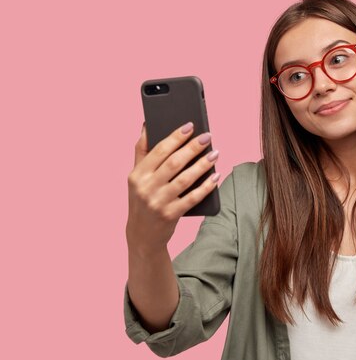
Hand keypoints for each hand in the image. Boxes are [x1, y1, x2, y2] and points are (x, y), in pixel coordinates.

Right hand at [126, 122, 220, 253]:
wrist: (142, 234)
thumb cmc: (142, 199)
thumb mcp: (136, 177)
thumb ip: (141, 151)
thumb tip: (147, 125)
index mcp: (137, 174)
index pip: (159, 150)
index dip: (175, 137)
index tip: (190, 125)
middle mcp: (146, 187)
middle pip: (173, 163)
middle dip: (192, 148)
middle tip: (207, 137)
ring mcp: (158, 202)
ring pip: (184, 179)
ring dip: (202, 165)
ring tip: (215, 153)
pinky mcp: (171, 215)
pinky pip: (193, 198)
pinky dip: (206, 186)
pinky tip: (215, 176)